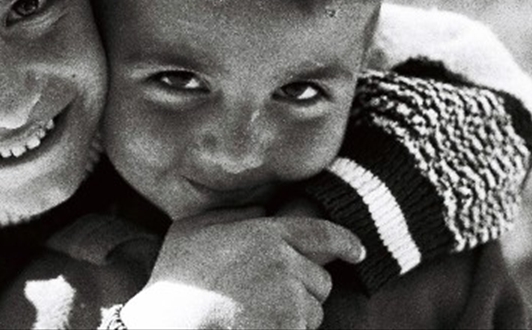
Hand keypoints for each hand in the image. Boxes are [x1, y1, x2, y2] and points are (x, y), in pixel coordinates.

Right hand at [120, 208, 364, 328]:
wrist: (174, 327)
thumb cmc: (178, 282)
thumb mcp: (192, 230)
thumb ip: (233, 215)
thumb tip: (261, 213)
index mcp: (264, 233)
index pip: (322, 234)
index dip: (345, 242)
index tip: (357, 251)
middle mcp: (284, 262)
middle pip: (319, 278)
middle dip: (301, 287)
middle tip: (263, 295)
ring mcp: (289, 298)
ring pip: (313, 308)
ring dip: (293, 313)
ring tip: (254, 313)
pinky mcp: (290, 327)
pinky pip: (302, 329)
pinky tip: (255, 326)